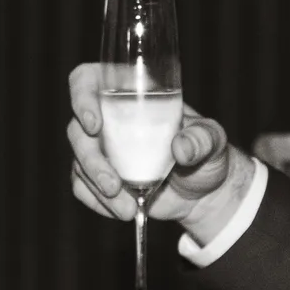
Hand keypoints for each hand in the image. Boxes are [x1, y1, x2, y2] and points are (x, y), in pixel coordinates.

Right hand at [68, 63, 252, 245]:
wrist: (204, 192)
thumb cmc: (207, 154)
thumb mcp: (213, 141)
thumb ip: (202, 140)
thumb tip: (181, 148)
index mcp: (131, 95)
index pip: (88, 80)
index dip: (81, 96)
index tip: (95, 125)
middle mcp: (109, 118)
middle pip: (77, 129)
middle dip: (91, 160)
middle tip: (113, 185)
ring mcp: (101, 149)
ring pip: (78, 161)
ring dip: (97, 188)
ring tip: (127, 208)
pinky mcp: (98, 177)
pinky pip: (82, 188)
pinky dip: (98, 203)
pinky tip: (124, 209)